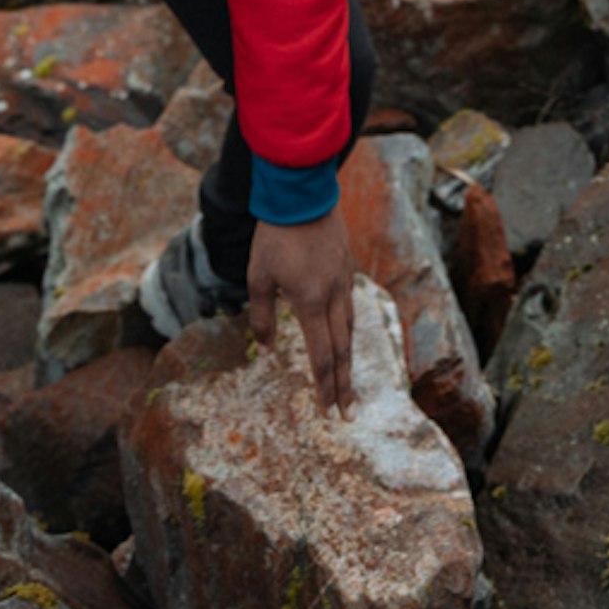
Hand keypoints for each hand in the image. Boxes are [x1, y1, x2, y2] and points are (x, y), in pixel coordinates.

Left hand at [247, 211, 358, 412]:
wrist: (302, 194)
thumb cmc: (274, 235)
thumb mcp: (258, 276)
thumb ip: (262, 315)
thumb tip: (268, 347)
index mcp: (311, 301)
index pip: (322, 355)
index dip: (325, 386)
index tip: (329, 411)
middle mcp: (334, 296)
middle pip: (342, 350)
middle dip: (344, 386)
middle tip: (348, 415)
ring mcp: (345, 281)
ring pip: (350, 330)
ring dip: (348, 361)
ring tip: (347, 385)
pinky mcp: (347, 269)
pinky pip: (349, 308)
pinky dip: (347, 332)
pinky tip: (343, 339)